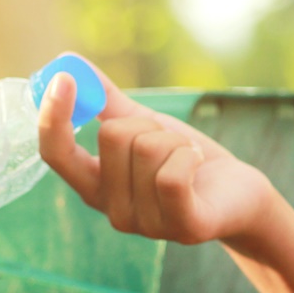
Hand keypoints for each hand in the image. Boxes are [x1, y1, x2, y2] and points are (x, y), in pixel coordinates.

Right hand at [38, 56, 273, 246]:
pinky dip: (190, 154)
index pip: (56, 155)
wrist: (241, 194)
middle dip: (147, 124)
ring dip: (175, 140)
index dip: (53, 116)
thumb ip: (107, 103)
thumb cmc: (188, 160)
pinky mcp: (183, 228)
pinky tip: (198, 165)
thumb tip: (71, 64)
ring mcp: (146, 225)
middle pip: (111, 135)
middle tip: (169, 143)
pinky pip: (173, 173)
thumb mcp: (145, 127)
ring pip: (146, 148)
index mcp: (95, 187)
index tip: (64, 78)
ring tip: (187, 157)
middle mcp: (113, 211)